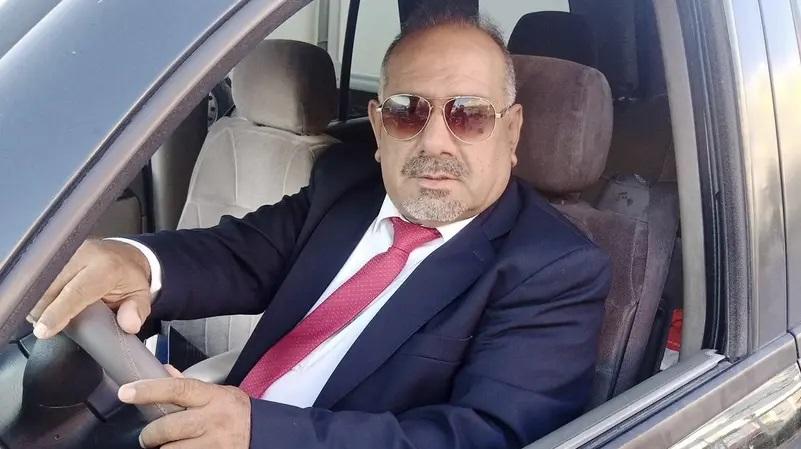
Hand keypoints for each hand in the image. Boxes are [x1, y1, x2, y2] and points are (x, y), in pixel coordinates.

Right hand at [28, 239, 152, 338]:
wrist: (124, 254)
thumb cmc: (128, 278)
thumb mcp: (141, 296)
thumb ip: (137, 311)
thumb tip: (129, 324)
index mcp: (107, 266)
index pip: (77, 292)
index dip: (58, 312)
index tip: (44, 330)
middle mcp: (85, 254)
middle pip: (52, 286)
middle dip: (41, 310)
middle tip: (43, 328)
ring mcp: (68, 250)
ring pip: (41, 280)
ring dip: (37, 302)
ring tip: (42, 317)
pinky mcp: (57, 251)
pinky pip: (40, 274)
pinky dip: (38, 292)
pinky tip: (42, 304)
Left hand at [117, 375, 250, 448]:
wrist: (266, 436)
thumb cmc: (238, 413)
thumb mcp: (220, 393)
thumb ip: (190, 387)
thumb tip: (163, 370)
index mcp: (213, 397)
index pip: (177, 388)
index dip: (149, 390)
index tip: (126, 392)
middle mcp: (214, 419)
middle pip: (168, 427)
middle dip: (150, 435)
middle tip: (148, 437)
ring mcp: (215, 443)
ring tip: (167, 446)